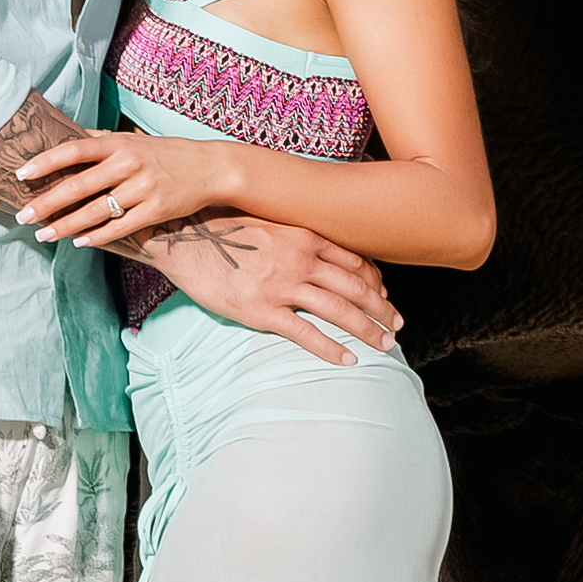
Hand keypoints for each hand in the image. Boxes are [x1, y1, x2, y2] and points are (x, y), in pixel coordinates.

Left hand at [11, 129, 224, 249]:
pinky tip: (78, 242)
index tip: (21, 175)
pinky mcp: (156, 210)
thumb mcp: (134, 139)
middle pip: (78, 186)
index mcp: (119, 143)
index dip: (45, 162)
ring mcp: (142, 188)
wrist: (211, 168)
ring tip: (43, 234)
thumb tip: (66, 133)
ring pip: (94, 212)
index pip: (74, 150)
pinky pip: (119, 227)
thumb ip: (101, 139)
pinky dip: (96, 237)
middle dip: (46, 203)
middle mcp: (128, 164)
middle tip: (22, 215)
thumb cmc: (167, 153)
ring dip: (65, 226)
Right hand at [129, 213, 403, 366]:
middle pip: (356, 287)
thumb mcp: (269, 221)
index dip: (376, 282)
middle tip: (397, 325)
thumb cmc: (224, 229)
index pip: (355, 261)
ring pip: (339, 310)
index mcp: (305, 236)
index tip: (385, 297)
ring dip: (367, 330)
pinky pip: (306, 333)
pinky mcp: (264, 310)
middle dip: (382, 309)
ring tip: (384, 346)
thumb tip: (316, 247)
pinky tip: (348, 360)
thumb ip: (296, 234)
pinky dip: (331, 349)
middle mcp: (301, 259)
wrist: (185, 239)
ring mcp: (283, 285)